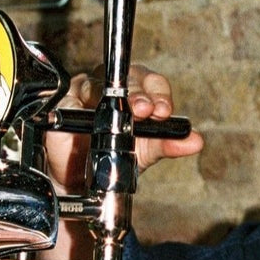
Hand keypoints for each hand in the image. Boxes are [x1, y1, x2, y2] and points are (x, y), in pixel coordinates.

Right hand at [44, 67, 203, 193]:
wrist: (81, 183)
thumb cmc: (114, 158)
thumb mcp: (146, 153)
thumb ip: (169, 144)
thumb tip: (196, 141)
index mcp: (137, 94)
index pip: (151, 82)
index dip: (159, 93)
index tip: (163, 110)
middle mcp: (113, 87)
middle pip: (128, 76)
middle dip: (140, 94)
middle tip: (148, 111)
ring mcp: (87, 91)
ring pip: (101, 81)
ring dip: (114, 96)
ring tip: (126, 113)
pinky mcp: (63, 101)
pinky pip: (73, 95)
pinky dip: (82, 102)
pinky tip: (89, 114)